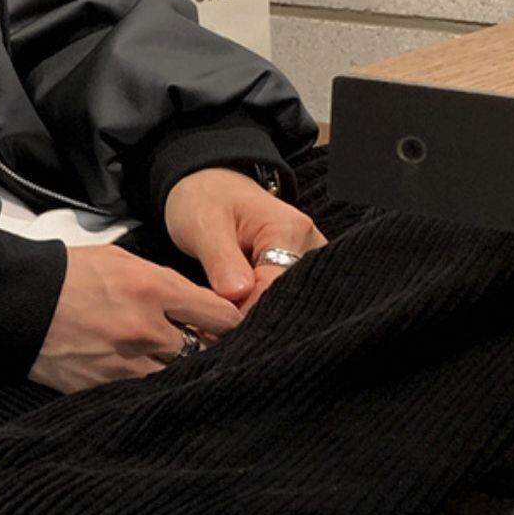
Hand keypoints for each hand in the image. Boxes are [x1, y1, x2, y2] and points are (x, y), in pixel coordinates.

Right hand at [29, 243, 244, 393]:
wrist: (16, 301)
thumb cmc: (69, 274)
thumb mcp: (122, 260)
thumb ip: (165, 282)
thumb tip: (198, 306)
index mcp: (153, 289)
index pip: (221, 316)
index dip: (232, 322)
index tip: (231, 326)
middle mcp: (146, 330)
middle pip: (206, 352)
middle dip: (211, 350)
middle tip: (211, 349)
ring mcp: (126, 364)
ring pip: (178, 378)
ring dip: (181, 371)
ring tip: (178, 365)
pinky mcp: (105, 387)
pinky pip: (145, 393)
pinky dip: (152, 387)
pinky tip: (150, 379)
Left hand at [164, 167, 326, 314]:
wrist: (210, 185)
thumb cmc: (205, 199)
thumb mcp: (203, 225)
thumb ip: (222, 261)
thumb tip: (239, 294)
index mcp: (289, 229)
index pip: (275, 287)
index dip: (246, 312)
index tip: (216, 327)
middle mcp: (309, 244)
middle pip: (287, 298)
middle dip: (252, 317)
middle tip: (214, 330)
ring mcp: (308, 257)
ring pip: (287, 301)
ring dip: (256, 315)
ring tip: (221, 321)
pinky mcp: (299, 269)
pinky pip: (283, 297)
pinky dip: (259, 308)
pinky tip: (235, 314)